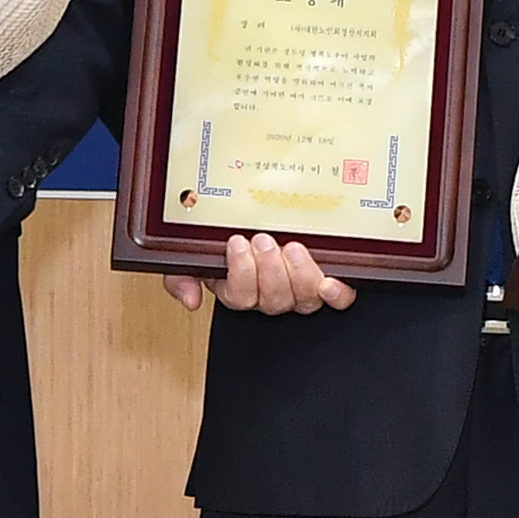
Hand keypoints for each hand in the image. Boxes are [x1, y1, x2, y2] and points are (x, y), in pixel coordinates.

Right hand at [168, 231, 354, 313]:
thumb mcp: (193, 253)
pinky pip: (337, 298)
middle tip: (263, 240)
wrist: (256, 216)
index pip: (239, 297)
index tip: (237, 241)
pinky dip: (337, 293)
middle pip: (273, 301)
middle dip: (268, 270)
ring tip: (292, 247)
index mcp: (239, 289)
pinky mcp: (326, 280)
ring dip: (297, 275)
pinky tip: (331, 283)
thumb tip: (189, 298)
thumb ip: (181, 275)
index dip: (241, 274)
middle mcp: (271, 294)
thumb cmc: (226, 236)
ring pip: (302, 299)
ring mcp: (299, 288)